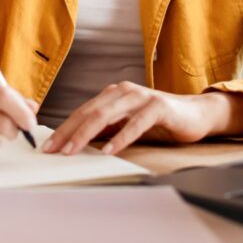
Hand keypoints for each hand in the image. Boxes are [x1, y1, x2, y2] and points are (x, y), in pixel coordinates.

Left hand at [42, 82, 242, 155]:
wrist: (195, 114)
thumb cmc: (159, 120)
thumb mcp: (126, 123)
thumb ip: (105, 128)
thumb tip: (75, 141)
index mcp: (113, 94)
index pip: (82, 111)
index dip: (63, 128)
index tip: (47, 146)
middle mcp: (124, 91)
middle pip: (89, 112)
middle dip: (67, 132)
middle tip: (52, 150)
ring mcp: (141, 97)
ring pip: (107, 115)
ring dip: (87, 134)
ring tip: (72, 150)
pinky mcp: (158, 106)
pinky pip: (135, 123)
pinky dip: (121, 137)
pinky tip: (109, 150)